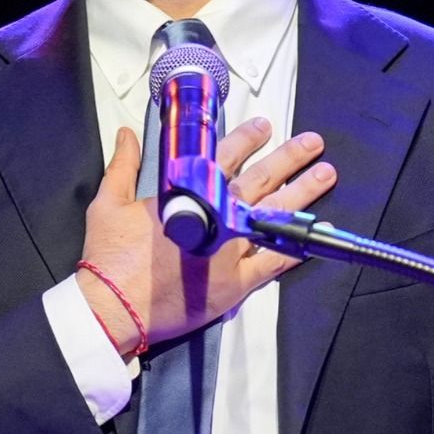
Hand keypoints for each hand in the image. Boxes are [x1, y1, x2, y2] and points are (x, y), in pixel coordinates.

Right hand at [77, 118, 337, 354]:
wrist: (114, 306)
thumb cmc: (110, 258)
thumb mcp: (108, 203)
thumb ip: (122, 166)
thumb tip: (126, 135)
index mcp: (187, 194)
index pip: (224, 156)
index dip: (246, 138)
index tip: (263, 126)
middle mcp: (216, 217)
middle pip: (261, 180)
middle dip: (289, 158)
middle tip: (311, 143)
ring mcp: (230, 250)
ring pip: (275, 216)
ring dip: (303, 193)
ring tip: (325, 175)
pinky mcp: (236, 283)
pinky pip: (274, 263)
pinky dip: (296, 248)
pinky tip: (315, 235)